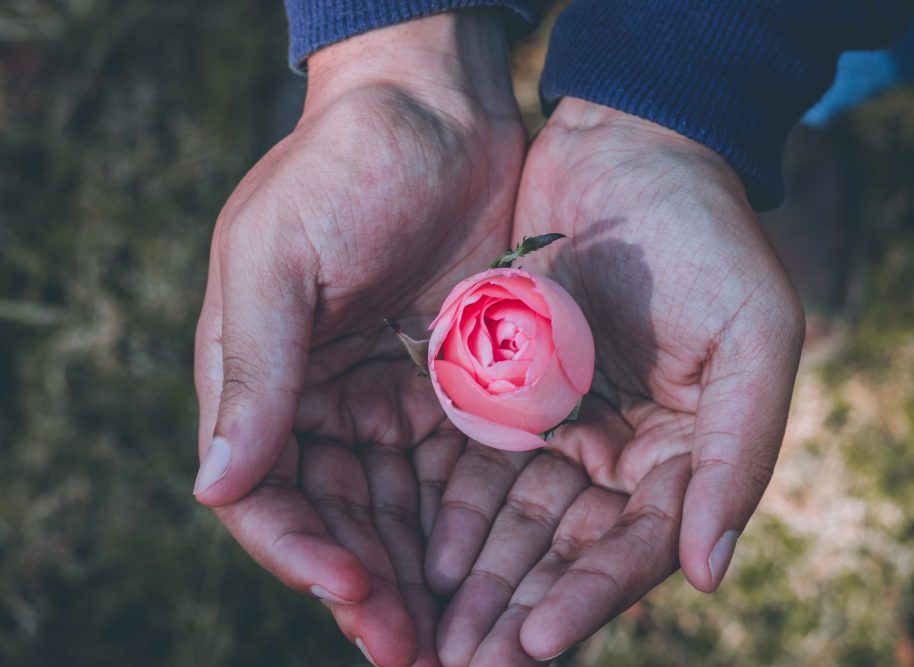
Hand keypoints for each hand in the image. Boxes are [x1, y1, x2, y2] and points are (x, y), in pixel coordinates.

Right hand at [192, 12, 523, 665]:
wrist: (435, 108)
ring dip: (420, 579)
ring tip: (460, 642)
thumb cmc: (343, 168)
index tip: (356, 590)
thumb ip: (254, 371)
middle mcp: (321, 402)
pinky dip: (465, 526)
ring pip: (397, 513)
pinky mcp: (452, 388)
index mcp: (261, 378)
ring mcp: (388, 398)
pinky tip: (492, 571)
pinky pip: (452, 473)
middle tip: (418, 655)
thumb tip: (215, 488)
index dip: (304, 550)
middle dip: (371, 589)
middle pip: (338, 520)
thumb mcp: (281, 258)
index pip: (267, 492)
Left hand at [426, 98, 804, 664]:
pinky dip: (445, 514)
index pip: (637, 548)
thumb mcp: (753, 335)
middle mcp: (621, 453)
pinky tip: (411, 555)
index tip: (532, 644)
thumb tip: (710, 574)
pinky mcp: (505, 392)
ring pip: (512, 524)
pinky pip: (471, 467)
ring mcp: (559, 426)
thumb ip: (741, 454)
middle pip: (565, 553)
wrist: (629, 146)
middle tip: (460, 665)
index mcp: (688, 452)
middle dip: (515, 611)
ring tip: (425, 634)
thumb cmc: (706, 234)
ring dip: (473, 581)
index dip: (588, 599)